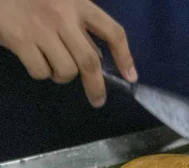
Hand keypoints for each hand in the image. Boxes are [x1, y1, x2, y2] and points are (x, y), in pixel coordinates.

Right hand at [0, 0, 136, 106]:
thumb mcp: (61, 3)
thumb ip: (80, 26)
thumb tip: (97, 58)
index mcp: (78, 3)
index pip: (113, 32)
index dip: (125, 57)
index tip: (131, 77)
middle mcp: (63, 15)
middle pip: (90, 62)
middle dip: (96, 86)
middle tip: (98, 100)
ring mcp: (41, 28)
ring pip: (67, 70)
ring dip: (63, 76)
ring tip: (53, 63)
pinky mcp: (20, 39)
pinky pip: (41, 71)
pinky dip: (41, 73)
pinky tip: (34, 59)